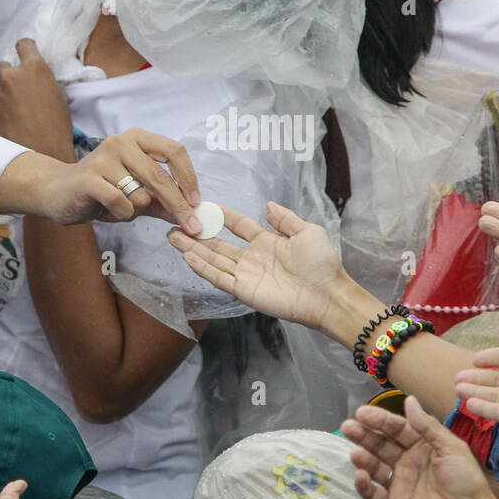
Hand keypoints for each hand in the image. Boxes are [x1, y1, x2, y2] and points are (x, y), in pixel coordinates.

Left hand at [0, 39, 71, 153]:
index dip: (24, 48)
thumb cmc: (58, 124)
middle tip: (17, 86)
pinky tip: (6, 117)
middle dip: (8, 74)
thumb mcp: (58, 95)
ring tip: (6, 101)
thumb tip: (34, 79)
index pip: (24, 45)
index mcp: (34, 68)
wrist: (44, 151)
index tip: (24, 53)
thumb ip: (42, 80)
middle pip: (2, 65)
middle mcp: (13, 76)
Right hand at [28, 128, 202, 234]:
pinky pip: (121, 202)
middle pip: (161, 175)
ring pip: (141, 193)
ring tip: (122, 208)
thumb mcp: (138, 196)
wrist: (58, 192)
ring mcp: (104, 157)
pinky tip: (112, 211)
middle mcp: (122, 142)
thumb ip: (164, 203)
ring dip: (138, 210)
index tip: (197, 203)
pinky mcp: (89, 177)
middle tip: (191, 227)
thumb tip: (194, 215)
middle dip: (179, 205)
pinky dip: (123, 214)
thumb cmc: (102, 192)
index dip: (189, 178)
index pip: (175, 151)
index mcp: (138, 139)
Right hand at [167, 201, 345, 331]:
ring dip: (192, 248)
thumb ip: (285, 219)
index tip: (203, 205)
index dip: (221, 215)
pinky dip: (203, 268)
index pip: (237, 225)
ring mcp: (246, 275)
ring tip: (172, 236)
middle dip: (196, 234)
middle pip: (217, 244)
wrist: (327, 294)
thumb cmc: (321, 263)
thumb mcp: (307, 231)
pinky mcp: (244, 291)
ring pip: (213, 259)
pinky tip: (188, 256)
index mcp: (266, 242)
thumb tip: (267, 205)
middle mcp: (251, 258)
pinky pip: (219, 278)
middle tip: (175, 222)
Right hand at [341, 397, 491, 498]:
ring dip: (363, 458)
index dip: (379, 420)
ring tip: (356, 453)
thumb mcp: (451, 446)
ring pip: (375, 467)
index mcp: (421, 445)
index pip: (396, 428)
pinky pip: (374, 494)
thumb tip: (409, 400)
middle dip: (364, 435)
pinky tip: (361, 475)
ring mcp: (399, 483)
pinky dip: (364, 485)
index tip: (362, 412)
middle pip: (381, 445)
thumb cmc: (466, 480)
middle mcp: (407, 461)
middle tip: (349, 426)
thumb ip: (427, 425)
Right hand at [454, 323, 498, 440]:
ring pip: (494, 396)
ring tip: (457, 389)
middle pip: (497, 380)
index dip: (490, 358)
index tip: (474, 360)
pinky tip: (468, 403)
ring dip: (475, 393)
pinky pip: (497, 412)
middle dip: (477, 378)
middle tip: (457, 378)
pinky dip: (482, 408)